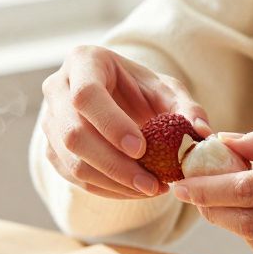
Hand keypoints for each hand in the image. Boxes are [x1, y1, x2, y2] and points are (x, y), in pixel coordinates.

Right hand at [41, 46, 210, 198]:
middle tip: (152, 183)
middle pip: (74, 134)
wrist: (118, 99)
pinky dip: (106, 189)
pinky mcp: (52, 149)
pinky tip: (135, 191)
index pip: (86, 95)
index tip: (142, 149)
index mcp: (83, 62)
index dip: (111, 124)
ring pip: (71, 162)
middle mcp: (57, 89)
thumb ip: (186, 109)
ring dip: (112, 182)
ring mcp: (49, 122)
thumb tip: (202, 134)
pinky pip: (74, 178)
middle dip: (114, 164)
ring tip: (150, 189)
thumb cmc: (142, 90)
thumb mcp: (168, 90)